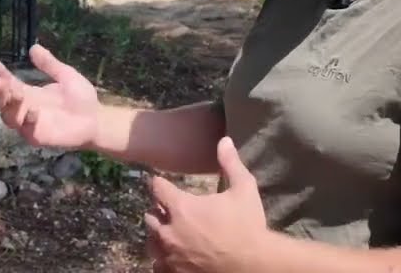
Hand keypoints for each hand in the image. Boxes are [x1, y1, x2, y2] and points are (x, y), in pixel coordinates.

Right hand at [0, 43, 100, 148]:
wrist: (97, 119)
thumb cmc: (81, 98)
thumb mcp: (65, 76)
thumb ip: (49, 64)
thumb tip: (34, 47)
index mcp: (30, 94)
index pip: (9, 84)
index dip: (0, 75)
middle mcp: (25, 109)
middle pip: (4, 101)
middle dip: (0, 91)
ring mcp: (30, 124)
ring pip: (9, 117)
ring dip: (10, 105)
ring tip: (16, 92)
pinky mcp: (38, 137)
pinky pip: (27, 130)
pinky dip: (27, 121)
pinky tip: (33, 111)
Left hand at [144, 136, 267, 272]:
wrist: (251, 265)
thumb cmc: (248, 225)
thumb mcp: (244, 189)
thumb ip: (231, 164)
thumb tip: (224, 140)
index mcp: (181, 208)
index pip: (157, 188)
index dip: (159, 183)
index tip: (161, 182)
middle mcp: (168, 231)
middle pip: (149, 216)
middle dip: (158, 210)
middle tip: (170, 210)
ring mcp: (168, 256)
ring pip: (151, 242)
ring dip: (158, 235)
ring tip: (170, 233)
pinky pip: (157, 265)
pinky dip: (163, 259)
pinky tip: (173, 255)